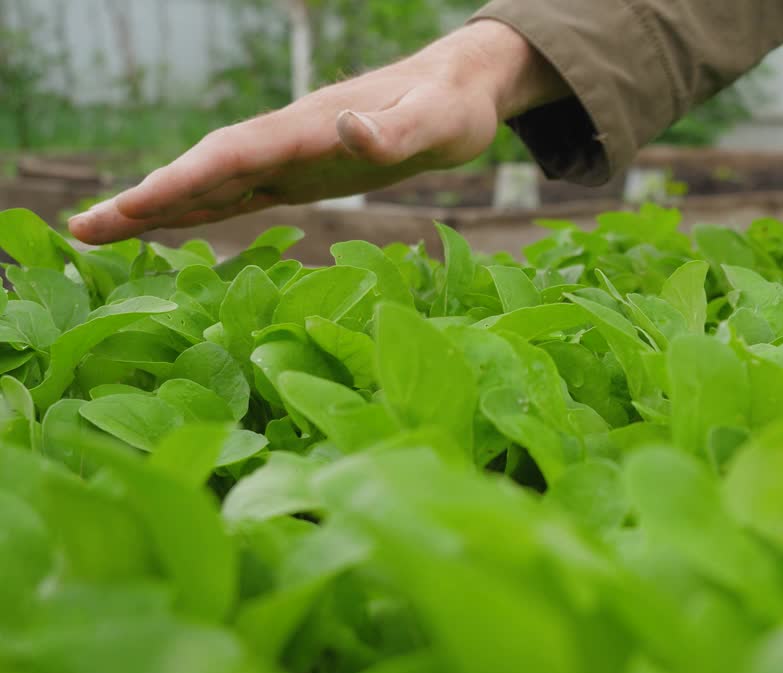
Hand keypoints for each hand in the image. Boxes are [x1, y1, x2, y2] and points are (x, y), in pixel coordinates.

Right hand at [69, 20, 567, 245]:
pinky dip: (198, 208)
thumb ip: (393, 129)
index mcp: (308, 129)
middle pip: (202, 170)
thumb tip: (345, 130)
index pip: (231, 156)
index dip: (181, 181)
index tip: (131, 206)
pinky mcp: (304, 173)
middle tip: (80, 232)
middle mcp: (288, 140)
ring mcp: (291, 156)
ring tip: (97, 233)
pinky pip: (240, 194)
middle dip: (144, 200)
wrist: (462, 89)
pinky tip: (167, 224)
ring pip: (212, 183)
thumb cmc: (453, 107)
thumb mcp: (437, 123)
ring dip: (157, 206)